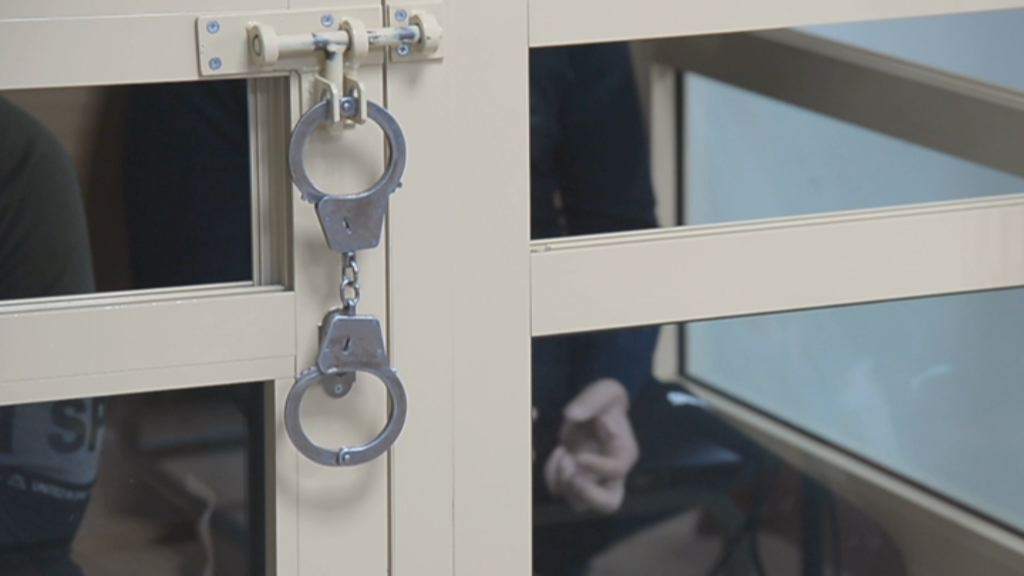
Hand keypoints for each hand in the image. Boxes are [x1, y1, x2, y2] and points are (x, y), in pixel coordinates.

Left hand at [543, 379, 638, 513]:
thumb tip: (572, 416)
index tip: (578, 454)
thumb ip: (591, 401)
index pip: (616, 470)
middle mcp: (612, 473)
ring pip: (580, 503)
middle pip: (609, 504)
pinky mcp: (575, 477)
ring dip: (564, 483)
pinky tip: (557, 452)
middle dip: (586, 494)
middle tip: (572, 474)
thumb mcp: (605, 390)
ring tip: (562, 454)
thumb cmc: (605, 400)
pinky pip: (561, 490)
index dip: (596, 466)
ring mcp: (593, 478)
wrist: (596, 408)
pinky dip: (552, 476)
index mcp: (625, 452)